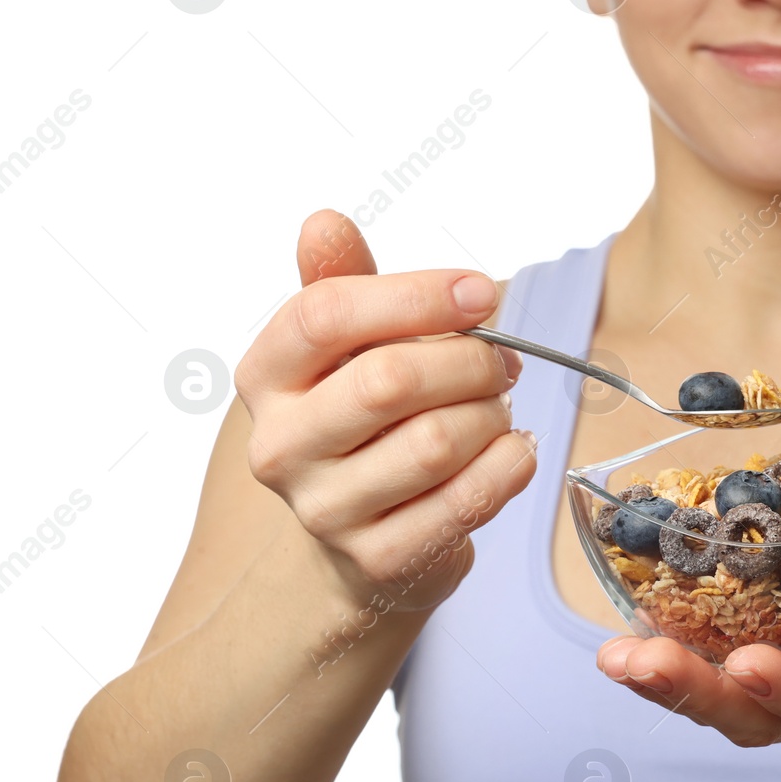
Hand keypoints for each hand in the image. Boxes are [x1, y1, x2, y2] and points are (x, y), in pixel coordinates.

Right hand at [235, 210, 537, 612]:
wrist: (367, 537)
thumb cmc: (367, 423)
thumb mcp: (348, 347)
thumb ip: (344, 283)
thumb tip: (325, 222)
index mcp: (266, 376)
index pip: (327, 315)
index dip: (415, 296)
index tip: (480, 293)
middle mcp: (280, 446)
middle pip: (389, 380)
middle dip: (469, 362)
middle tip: (503, 362)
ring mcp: (325, 510)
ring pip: (436, 442)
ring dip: (490, 416)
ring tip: (496, 409)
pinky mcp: (379, 559)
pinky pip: (466, 501)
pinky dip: (508, 466)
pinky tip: (514, 450)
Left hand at [595, 518, 780, 746]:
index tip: (752, 666)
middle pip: (757, 719)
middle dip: (697, 696)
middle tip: (639, 663)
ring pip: (720, 699)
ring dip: (663, 681)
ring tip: (612, 655)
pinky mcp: (762, 642)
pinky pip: (708, 655)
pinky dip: (664, 641)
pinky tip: (620, 617)